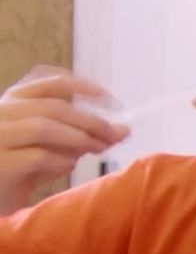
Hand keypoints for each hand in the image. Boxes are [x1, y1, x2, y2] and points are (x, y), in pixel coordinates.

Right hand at [0, 67, 126, 214]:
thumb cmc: (25, 171)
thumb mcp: (58, 148)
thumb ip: (86, 136)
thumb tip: (124, 130)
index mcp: (15, 102)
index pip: (50, 83)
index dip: (83, 87)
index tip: (111, 100)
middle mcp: (0, 112)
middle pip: (53, 107)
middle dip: (89, 121)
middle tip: (112, 135)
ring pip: (42, 127)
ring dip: (78, 138)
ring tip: (98, 149)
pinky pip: (35, 155)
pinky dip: (59, 160)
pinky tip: (69, 166)